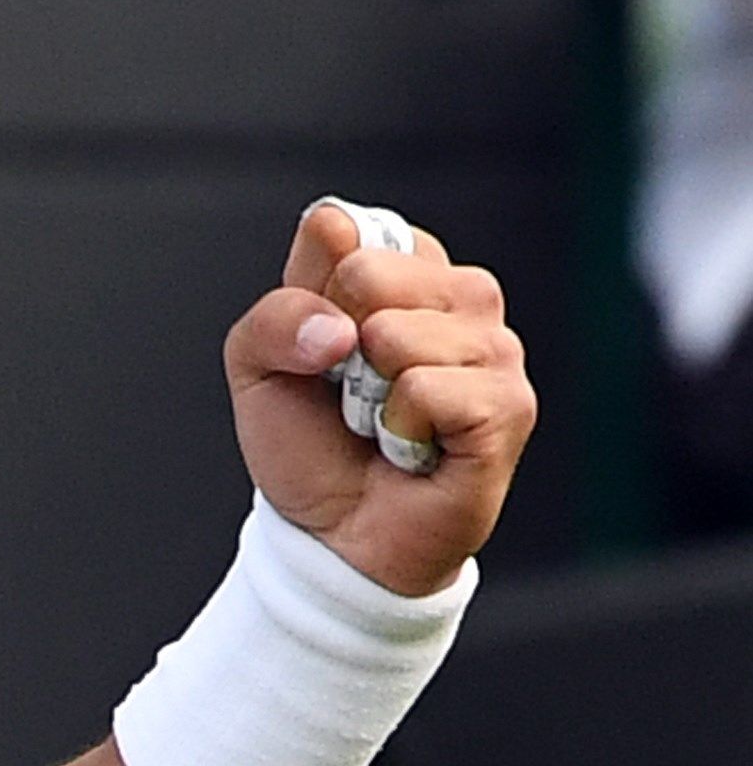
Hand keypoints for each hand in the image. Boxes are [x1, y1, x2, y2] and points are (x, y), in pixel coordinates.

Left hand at [226, 201, 535, 596]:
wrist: (334, 534)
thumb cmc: (310, 445)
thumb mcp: (257, 368)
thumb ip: (277, 314)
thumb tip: (339, 323)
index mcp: (408, 270)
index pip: (342, 230)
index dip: (309, 295)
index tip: (318, 344)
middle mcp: (463, 297)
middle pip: (369, 272)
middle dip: (332, 342)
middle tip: (349, 390)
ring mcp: (495, 349)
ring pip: (397, 333)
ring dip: (363, 394)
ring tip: (381, 423)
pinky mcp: (507, 405)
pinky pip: (426, 388)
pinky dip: (396, 427)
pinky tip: (411, 446)